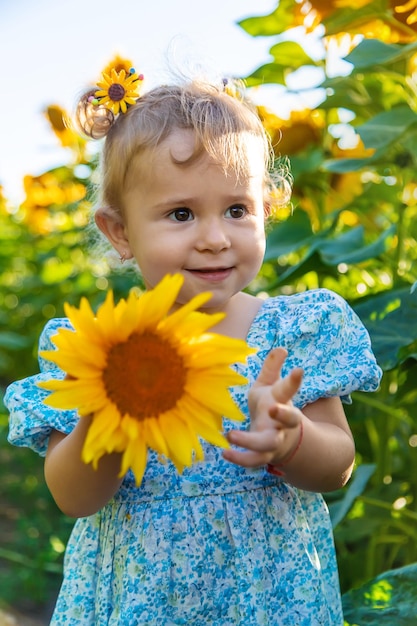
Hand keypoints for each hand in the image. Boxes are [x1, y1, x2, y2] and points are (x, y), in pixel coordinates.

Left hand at [223, 347, 303, 468]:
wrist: (282, 440)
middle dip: (283, 414)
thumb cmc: (271, 406)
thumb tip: (281, 348)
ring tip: (230, 435)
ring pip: (267, 444)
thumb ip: (272, 368)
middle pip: (289, 419)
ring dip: (250, 441)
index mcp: (281, 400)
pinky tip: (225, 452)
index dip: (294, 380)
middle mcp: (281, 422)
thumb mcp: (269, 386)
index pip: (289, 388)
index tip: (299, 370)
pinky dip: (240, 458)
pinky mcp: (263, 454)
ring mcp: (274, 440)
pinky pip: (253, 460)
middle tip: (272, 408)